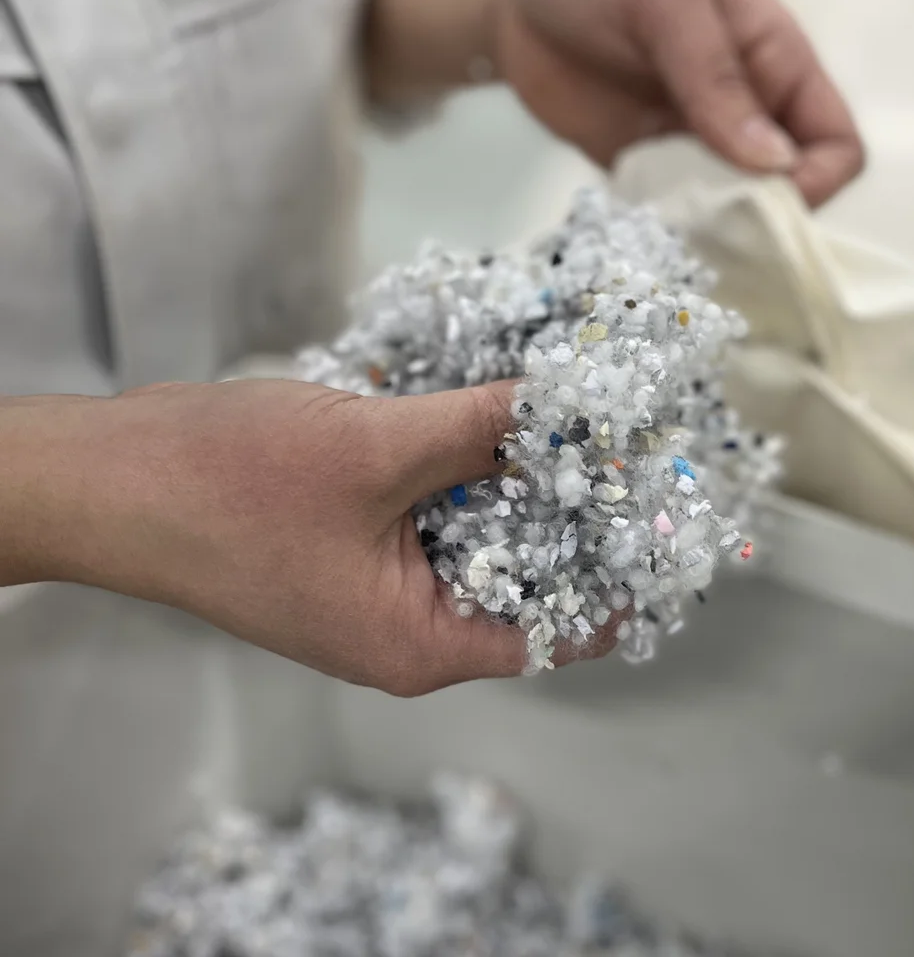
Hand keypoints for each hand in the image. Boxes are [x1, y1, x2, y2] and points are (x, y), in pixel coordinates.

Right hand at [0, 380, 612, 694]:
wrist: (110, 479)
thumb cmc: (232, 485)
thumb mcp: (377, 450)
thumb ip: (481, 430)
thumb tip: (571, 406)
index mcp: (421, 645)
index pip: (556, 632)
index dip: (616, 582)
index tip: (665, 524)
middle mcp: (407, 630)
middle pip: (522, 581)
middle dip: (572, 516)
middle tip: (630, 450)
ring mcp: (376, 590)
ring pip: (477, 539)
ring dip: (515, 483)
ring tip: (579, 424)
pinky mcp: (352, 547)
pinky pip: (432, 515)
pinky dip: (464, 471)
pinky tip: (497, 417)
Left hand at [493, 0, 864, 206]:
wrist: (518, 4)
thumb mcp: (667, 8)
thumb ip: (716, 78)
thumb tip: (773, 162)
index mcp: (774, 65)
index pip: (835, 142)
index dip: (815, 180)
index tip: (762, 197)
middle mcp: (748, 114)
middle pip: (790, 193)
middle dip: (761, 219)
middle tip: (708, 224)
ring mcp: (700, 148)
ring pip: (735, 215)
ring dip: (713, 234)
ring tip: (673, 234)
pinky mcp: (653, 173)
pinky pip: (680, 219)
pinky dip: (670, 233)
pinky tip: (644, 232)